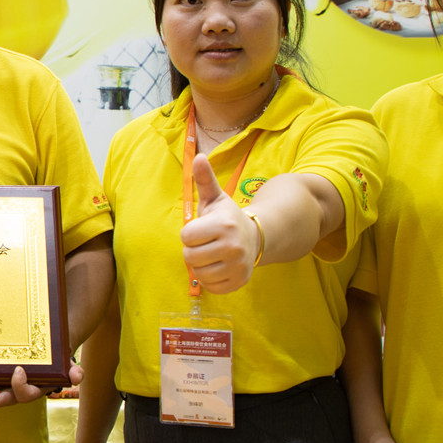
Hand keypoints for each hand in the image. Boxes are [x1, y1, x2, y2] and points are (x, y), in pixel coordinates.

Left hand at [0, 362, 77, 407]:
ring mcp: (9, 385)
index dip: (20, 386)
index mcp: (35, 388)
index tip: (18, 370)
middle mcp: (20, 390)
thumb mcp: (67, 364)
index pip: (26, 394)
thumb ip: (74, 371)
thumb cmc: (57, 358)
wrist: (51, 349)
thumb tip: (78, 377)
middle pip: (4, 400)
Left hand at [180, 154, 259, 292]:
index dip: (190, 233)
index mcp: (223, 225)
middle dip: (193, 250)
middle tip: (206, 243)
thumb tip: (199, 156)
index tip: (202, 230)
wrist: (256, 237)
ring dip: (201, 265)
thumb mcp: (215, 198)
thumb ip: (205, 179)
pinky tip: (218, 266)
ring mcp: (238, 266)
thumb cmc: (227, 217)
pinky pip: (210, 286)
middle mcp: (232, 246)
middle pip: (190, 257)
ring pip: (199, 274)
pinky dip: (210, 279)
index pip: (186, 237)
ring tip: (212, 254)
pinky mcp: (239, 282)